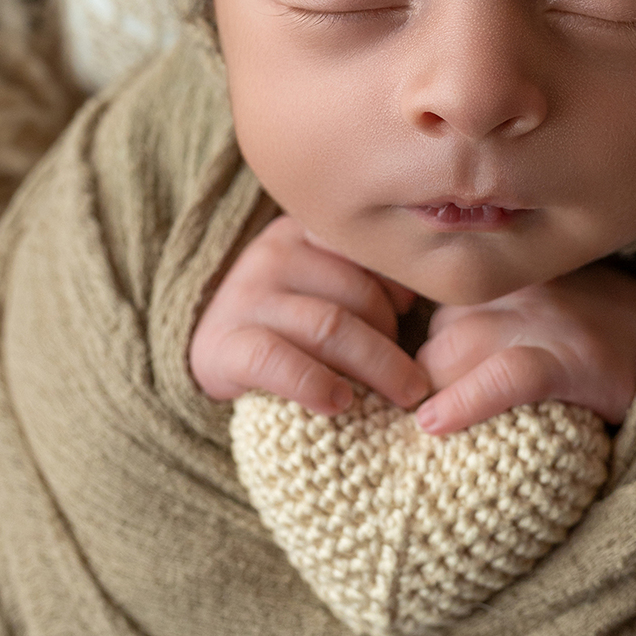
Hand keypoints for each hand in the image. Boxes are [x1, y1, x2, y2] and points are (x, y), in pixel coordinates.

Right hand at [189, 214, 428, 411]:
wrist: (212, 357)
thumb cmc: (288, 324)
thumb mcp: (323, 285)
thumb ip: (363, 277)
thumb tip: (423, 295)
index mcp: (303, 233)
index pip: (368, 249)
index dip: (399, 286)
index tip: (411, 314)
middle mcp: (272, 255)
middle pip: (356, 293)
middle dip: (393, 336)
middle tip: (416, 377)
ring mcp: (246, 298)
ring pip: (329, 326)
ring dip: (377, 365)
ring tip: (403, 394)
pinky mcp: (223, 347)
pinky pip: (277, 361)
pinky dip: (315, 383)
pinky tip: (340, 402)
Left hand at [413, 263, 635, 435]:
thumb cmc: (616, 341)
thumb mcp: (554, 309)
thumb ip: (501, 317)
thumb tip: (435, 357)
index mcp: (517, 275)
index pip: (438, 305)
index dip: (422, 352)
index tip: (419, 387)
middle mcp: (526, 287)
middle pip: (438, 330)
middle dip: (427, 380)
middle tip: (437, 419)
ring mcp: (551, 321)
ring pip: (457, 349)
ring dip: (439, 394)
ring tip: (441, 432)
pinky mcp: (574, 360)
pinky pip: (505, 376)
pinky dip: (465, 401)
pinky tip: (434, 425)